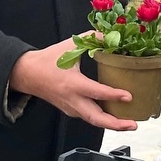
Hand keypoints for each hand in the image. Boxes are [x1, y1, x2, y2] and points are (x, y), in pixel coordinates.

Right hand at [8, 38, 137, 130]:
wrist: (28, 74)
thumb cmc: (48, 60)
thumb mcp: (70, 46)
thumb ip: (91, 39)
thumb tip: (111, 36)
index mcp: (73, 83)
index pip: (96, 92)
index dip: (113, 95)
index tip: (129, 96)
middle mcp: (72, 100)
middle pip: (96, 118)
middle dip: (115, 124)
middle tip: (133, 124)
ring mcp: (71, 108)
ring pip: (93, 121)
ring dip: (111, 124)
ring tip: (129, 124)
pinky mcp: (70, 111)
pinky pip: (88, 117)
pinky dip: (102, 120)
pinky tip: (115, 117)